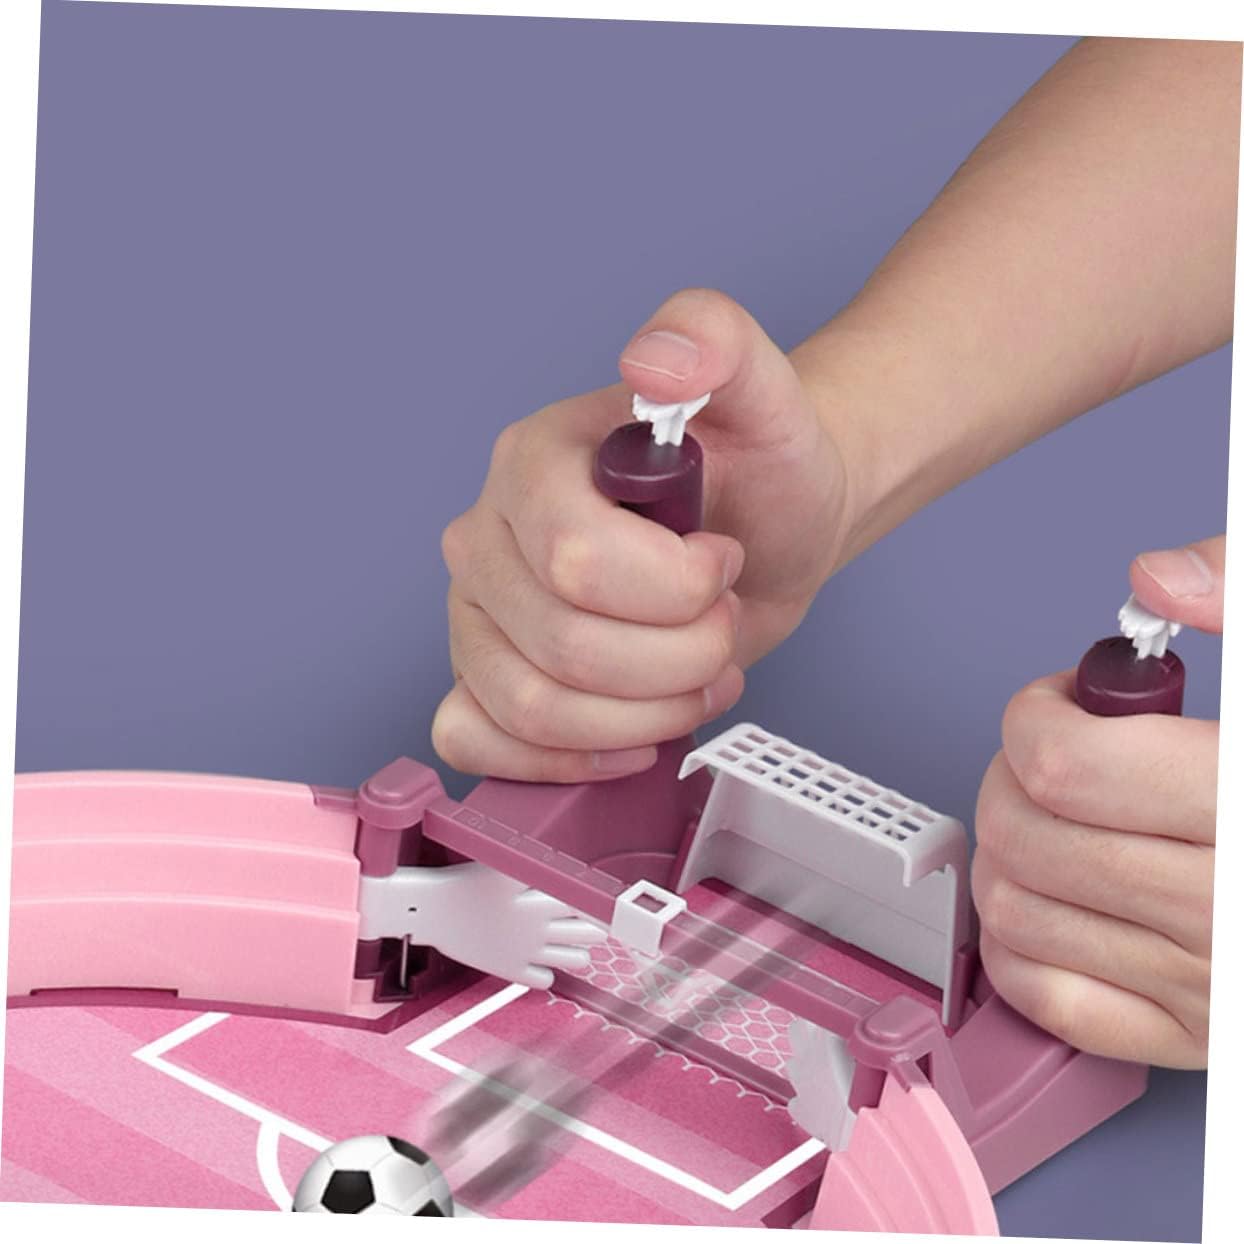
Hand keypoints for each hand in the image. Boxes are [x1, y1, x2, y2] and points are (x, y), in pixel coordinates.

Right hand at [360, 861, 606, 990]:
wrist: (432, 911)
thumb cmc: (465, 883)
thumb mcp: (503, 868)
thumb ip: (537, 869)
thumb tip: (565, 871)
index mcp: (539, 902)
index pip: (586, 906)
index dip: (599, 906)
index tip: (605, 907)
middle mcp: (538, 929)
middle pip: (585, 934)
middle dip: (594, 932)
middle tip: (597, 929)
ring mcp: (525, 951)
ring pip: (571, 961)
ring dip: (578, 956)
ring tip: (579, 952)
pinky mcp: (509, 969)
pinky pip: (542, 980)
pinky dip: (548, 975)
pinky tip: (545, 967)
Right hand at [433, 288, 850, 780]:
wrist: (765, 530)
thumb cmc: (760, 473)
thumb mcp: (765, 397)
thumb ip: (716, 343)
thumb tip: (653, 359)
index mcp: (531, 464)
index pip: (577, 564)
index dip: (672, 589)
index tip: (722, 563)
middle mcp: (486, 538)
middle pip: (563, 650)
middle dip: (677, 659)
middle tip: (720, 624)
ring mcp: (475, 614)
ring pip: (533, 709)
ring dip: (645, 714)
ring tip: (695, 673)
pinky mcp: (482, 677)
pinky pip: (476, 740)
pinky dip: (563, 759)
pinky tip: (629, 734)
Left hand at [973, 536, 1223, 1068]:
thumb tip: (1157, 577)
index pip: (1066, 766)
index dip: (1038, 714)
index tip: (1065, 699)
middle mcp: (1229, 911)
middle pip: (1028, 833)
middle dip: (1014, 772)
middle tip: (1058, 750)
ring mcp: (1212, 989)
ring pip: (1018, 911)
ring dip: (1011, 849)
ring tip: (1063, 817)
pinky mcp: (1197, 1040)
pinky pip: (1046, 998)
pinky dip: (1022, 941)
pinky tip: (1062, 894)